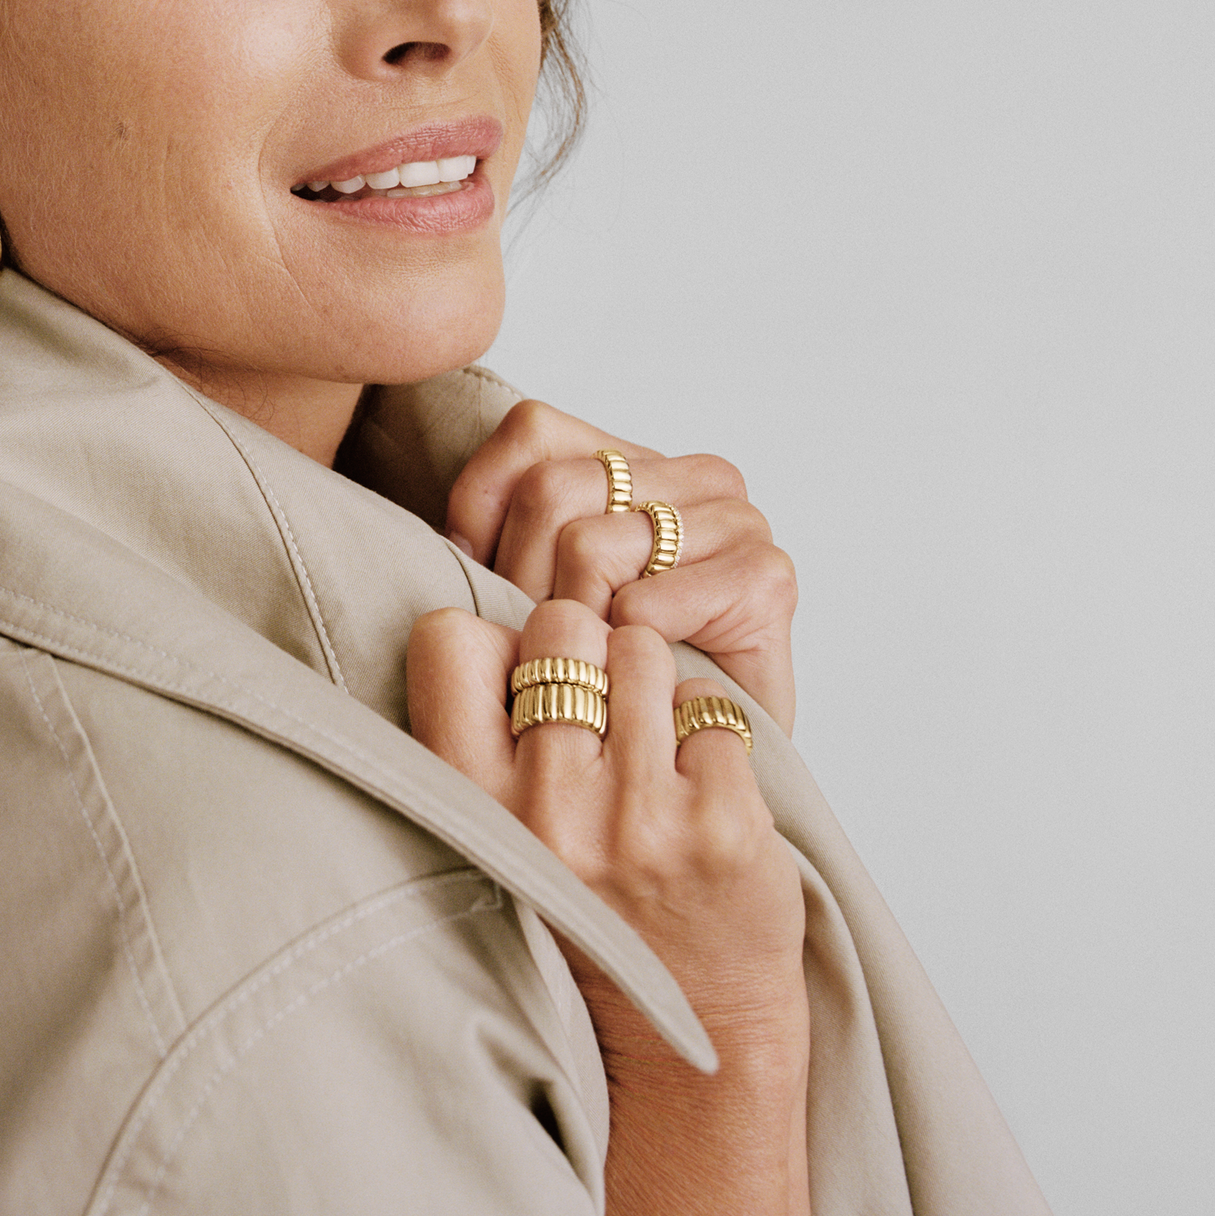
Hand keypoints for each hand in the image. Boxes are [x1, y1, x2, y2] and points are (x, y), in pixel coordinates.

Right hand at [407, 597, 806, 1050]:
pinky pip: (714, 705)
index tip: (526, 687)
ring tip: (653, 755)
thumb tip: (484, 597)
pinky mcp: (722, 825)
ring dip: (656, 686)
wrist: (686, 1030)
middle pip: (561, 624)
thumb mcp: (495, 828)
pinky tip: (700, 789)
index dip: (497, 644)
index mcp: (471, 803)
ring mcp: (637, 818)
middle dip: (589, 651)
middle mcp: (546, 809)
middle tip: (603, 719)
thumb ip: (479, 731)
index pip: (453, 637)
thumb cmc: (586, 906)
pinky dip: (714, 733)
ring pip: (643, 649)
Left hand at [448, 400, 798, 735]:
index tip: (482, 580)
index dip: (483, 511)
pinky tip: (632, 685)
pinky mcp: (766, 580)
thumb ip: (501, 530)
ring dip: (568, 629)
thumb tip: (448, 537)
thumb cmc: (606, 686)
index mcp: (643, 461)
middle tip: (539, 647)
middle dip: (520, 582)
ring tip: (585, 669)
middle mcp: (698, 477)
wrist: (689, 782)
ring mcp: (739, 522)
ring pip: (586, 545)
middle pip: (550, 490)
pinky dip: (619, 656)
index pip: (532, 433)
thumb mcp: (532, 589)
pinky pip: (642, 605)